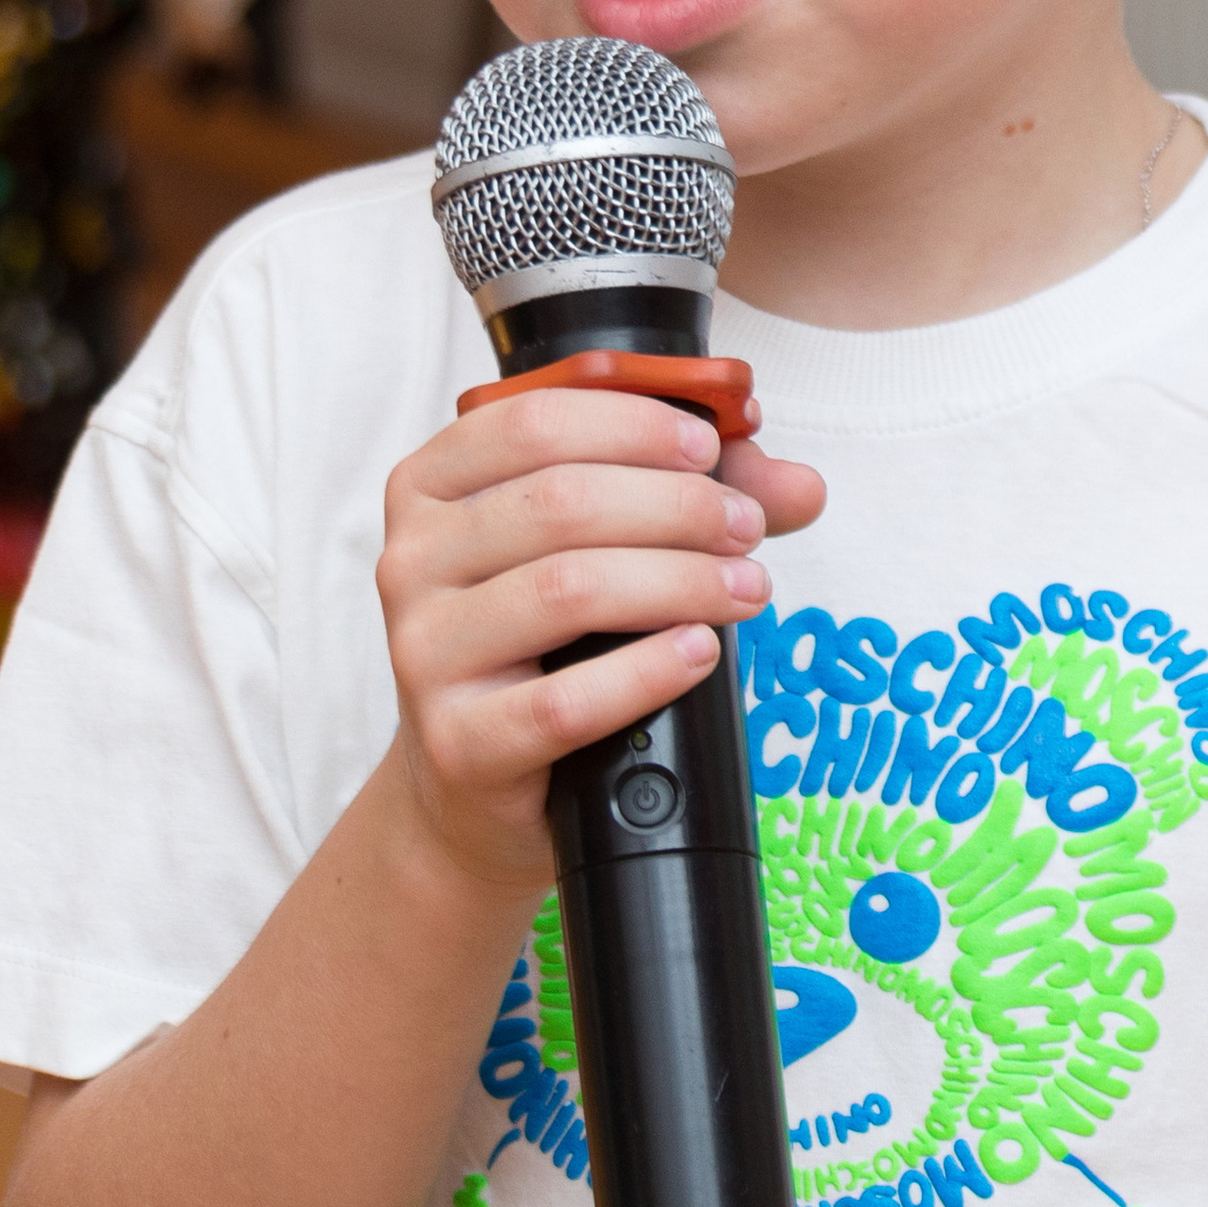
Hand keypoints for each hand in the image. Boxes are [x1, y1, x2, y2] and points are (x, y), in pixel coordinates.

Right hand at [374, 384, 823, 900]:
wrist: (474, 785)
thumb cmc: (539, 646)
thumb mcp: (595, 549)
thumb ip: (690, 497)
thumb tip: (798, 486)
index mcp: (432, 487)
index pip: (531, 421)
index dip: (634, 425)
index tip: (709, 450)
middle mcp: (410, 560)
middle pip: (560, 502)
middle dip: (677, 506)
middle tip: (745, 527)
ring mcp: (424, 653)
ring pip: (567, 590)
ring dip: (680, 581)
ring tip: (744, 589)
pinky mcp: (458, 742)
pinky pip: (564, 701)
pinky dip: (648, 671)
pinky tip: (699, 653)